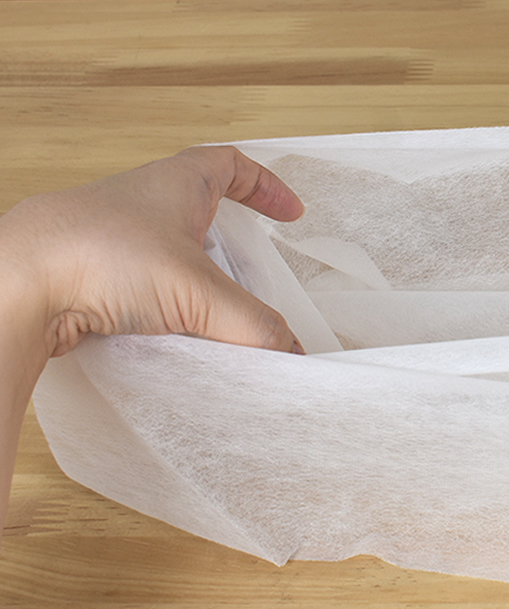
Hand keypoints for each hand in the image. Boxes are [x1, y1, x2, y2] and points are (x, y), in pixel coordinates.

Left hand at [0, 146, 303, 525]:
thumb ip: (253, 324)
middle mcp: (141, 205)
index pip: (231, 166)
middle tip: (255, 269)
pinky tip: (175, 335)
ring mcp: (112, 240)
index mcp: (175, 185)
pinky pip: (141, 289)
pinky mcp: (90, 277)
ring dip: (197, 280)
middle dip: (230, 239)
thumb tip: (289, 351)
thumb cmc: (97, 256)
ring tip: (219, 313)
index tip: (291, 213)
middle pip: (199, 211)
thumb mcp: (199, 292)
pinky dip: (165, 308)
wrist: (18, 285)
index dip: (266, 186)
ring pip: (167, 253)